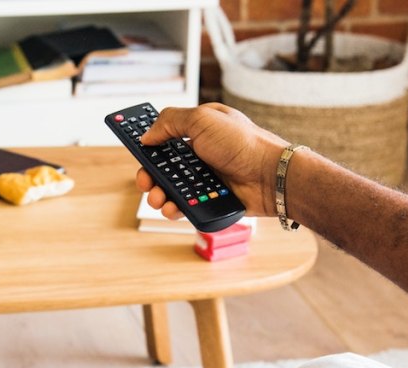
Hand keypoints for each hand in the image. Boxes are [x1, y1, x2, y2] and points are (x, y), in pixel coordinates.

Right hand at [137, 103, 288, 219]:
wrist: (270, 175)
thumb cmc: (243, 143)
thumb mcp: (202, 119)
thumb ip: (170, 122)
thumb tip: (147, 135)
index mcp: (198, 131)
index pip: (166, 136)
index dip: (149, 143)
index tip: (136, 150)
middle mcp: (201, 154)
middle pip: (164, 166)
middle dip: (150, 175)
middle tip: (145, 182)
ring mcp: (206, 178)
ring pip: (172, 189)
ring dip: (159, 195)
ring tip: (158, 199)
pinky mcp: (211, 199)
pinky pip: (186, 206)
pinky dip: (175, 208)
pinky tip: (173, 209)